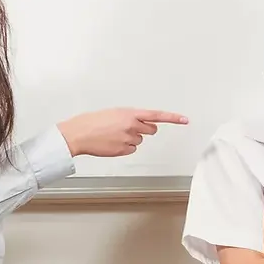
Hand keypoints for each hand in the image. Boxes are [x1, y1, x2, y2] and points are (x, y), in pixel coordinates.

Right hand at [57, 108, 187, 156]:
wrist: (79, 133)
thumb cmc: (92, 121)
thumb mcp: (113, 112)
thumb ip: (129, 116)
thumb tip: (138, 122)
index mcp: (130, 113)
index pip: (157, 115)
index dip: (173, 118)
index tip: (185, 119)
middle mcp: (132, 126)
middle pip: (151, 130)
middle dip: (145, 129)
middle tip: (130, 128)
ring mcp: (128, 139)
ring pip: (139, 141)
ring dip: (131, 138)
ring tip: (114, 135)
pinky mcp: (123, 150)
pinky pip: (131, 150)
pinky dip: (124, 148)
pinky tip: (112, 143)